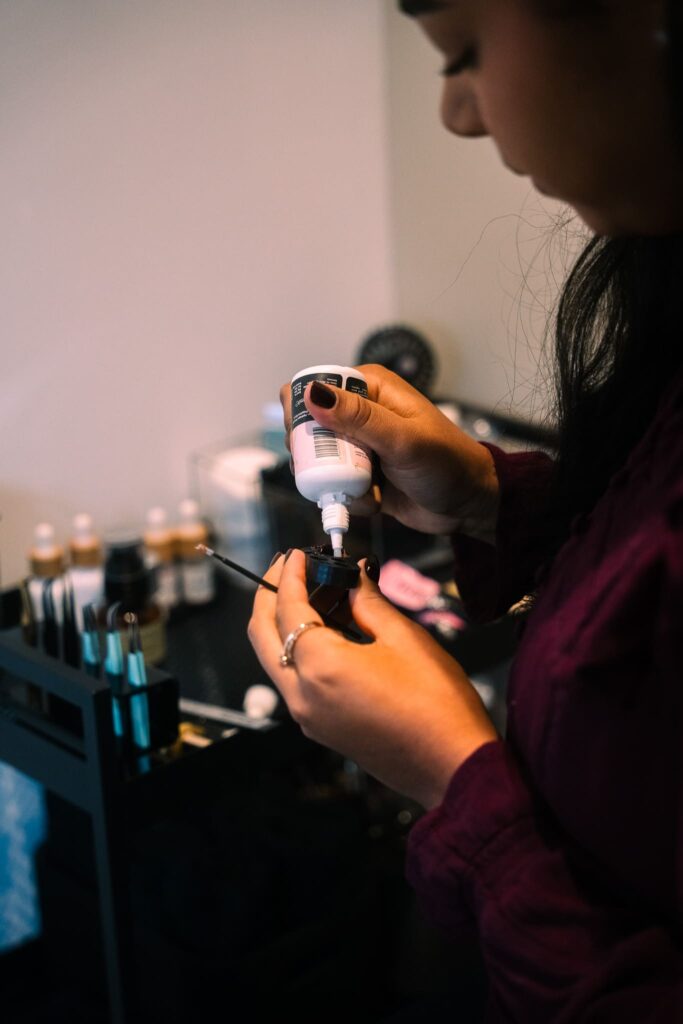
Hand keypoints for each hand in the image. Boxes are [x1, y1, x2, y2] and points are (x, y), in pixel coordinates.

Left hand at [247, 550, 497, 808]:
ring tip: (308, 593)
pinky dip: (296, 649)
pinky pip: (292, 680)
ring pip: (273, 658)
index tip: (296, 553)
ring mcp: (307, 716)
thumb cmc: (436, 703)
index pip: (286, 607)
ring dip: (279, 622)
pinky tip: (324, 630)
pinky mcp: (319, 727)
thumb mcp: (404, 639)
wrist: (452, 767)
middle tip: (286, 568)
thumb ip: (368, 602)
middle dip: (268, 595)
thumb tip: (352, 576)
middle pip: (261, 634)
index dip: (288, 574)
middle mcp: (301, 694)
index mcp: (319, 667)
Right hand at [280, 364, 499, 543]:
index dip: (302, 412)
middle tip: (338, 471)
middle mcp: (360, 413)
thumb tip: (314, 393)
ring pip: (319, 461)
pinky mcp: (361, 474)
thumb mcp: (403, 439)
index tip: (306, 439)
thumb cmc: (448, 463)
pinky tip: (374, 499)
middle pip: (309, 429)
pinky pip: (336, 485)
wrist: (468, 504)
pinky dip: (349, 497)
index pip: (314, 387)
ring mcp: (360, 445)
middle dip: (316, 456)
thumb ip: (358, 417)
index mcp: (370, 388)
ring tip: (363, 488)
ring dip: (334, 480)